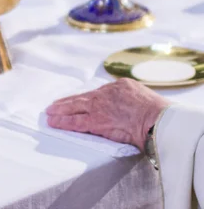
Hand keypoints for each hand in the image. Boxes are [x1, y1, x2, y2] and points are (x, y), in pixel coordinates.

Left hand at [46, 78, 169, 150]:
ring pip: (74, 108)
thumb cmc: (158, 113)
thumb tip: (127, 109)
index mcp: (120, 86)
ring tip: (49, 113)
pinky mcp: (96, 121)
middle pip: (82, 98)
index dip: (85, 99)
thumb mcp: (144, 98)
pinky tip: (53, 122)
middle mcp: (106, 94)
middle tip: (54, 105)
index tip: (77, 101)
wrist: (158, 119)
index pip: (97, 93)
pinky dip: (63, 122)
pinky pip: (75, 122)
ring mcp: (99, 107)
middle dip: (67, 102)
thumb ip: (131, 100)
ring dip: (60, 111)